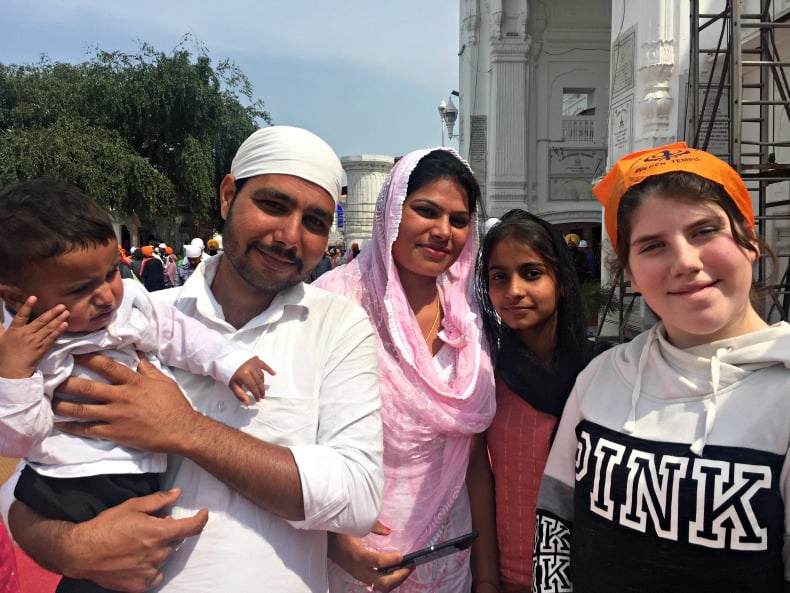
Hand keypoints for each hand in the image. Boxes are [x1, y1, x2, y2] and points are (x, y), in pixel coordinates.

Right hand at [0, 296, 67, 377]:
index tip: (34, 297)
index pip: (21, 315)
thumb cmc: (4, 355)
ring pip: (48, 328)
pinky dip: (59, 331)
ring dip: (58, 319)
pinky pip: (52, 338)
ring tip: (66, 312)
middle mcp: (26, 334)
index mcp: (14, 330)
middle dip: (52, 312)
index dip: (27, 306)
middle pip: (41, 321)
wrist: (12, 371)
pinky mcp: (42, 348)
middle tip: (62, 305)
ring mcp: (35, 341)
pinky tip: (65, 325)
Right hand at [10, 488, 207, 592]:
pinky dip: (151, 567)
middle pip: (176, 541)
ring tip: (137, 544)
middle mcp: (159, 554)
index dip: (201, 519)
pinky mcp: (141, 585)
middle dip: (169, 532)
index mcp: (159, 533)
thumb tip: (178, 493)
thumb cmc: (106, 526)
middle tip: (150, 527)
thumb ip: (159, 500)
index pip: (192, 528)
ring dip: (159, 549)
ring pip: (165, 557)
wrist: (81, 553)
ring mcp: (150, 572)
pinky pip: (156, 575)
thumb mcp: (132, 506)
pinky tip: (135, 560)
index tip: (204, 514)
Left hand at [52, 352, 196, 453]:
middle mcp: (121, 396)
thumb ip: (148, 369)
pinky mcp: (115, 433)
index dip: (88, 358)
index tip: (73, 353)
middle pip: (88, 388)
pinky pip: (88, 430)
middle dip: (67, 382)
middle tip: (51, 378)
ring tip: (49, 401)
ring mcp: (116, 416)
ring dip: (63, 405)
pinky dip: (72, 427)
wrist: (181, 431)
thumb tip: (138, 358)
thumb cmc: (174, 405)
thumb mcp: (164, 382)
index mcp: (134, 382)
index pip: (106, 366)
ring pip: (83, 410)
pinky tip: (60, 424)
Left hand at [228, 356, 275, 404]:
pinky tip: (273, 373)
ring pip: (261, 375)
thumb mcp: (232, 384)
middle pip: (259, 382)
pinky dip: (269, 369)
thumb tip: (247, 403)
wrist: (226, 358)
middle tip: (262, 396)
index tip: (258, 399)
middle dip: (261, 390)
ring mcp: (254, 363)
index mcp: (244, 375)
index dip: (256, 394)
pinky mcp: (256, 359)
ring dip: (262, 382)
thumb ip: (240, 394)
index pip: (253, 387)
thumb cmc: (228, 371)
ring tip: (262, 388)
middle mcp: (251, 369)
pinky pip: (264, 365)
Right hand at [328, 523, 412, 592]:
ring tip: (406, 569)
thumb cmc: (339, 527)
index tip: (402, 555)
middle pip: (379, 582)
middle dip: (398, 577)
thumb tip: (388, 531)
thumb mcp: (353, 521)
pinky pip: (375, 582)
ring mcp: (356, 573)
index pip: (373, 561)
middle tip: (409, 566)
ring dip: (395, 579)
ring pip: (379, 585)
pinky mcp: (358, 574)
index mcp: (353, 552)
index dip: (389, 560)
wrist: (323, 538)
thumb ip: (372, 525)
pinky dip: (388, 579)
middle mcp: (355, 567)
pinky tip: (396, 570)